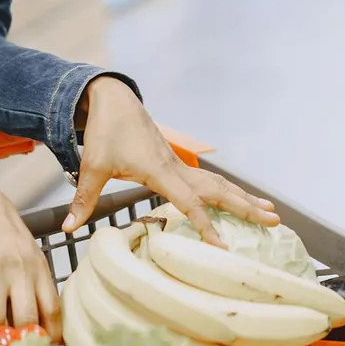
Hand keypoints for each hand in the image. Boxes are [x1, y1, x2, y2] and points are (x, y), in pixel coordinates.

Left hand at [61, 77, 278, 245]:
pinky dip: (228, 191)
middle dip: (246, 207)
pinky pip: (208, 180)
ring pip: (218, 184)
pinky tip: (239, 199)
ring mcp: (178, 164)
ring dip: (243, 198)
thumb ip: (84, 198)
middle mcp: (176, 167)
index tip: (222, 247)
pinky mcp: (175, 162)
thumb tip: (68, 229)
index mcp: (159, 170)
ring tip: (270, 212)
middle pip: (218, 191)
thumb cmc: (104, 131)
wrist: (113, 99)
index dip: (205, 225)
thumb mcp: (92, 166)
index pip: (189, 202)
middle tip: (275, 221)